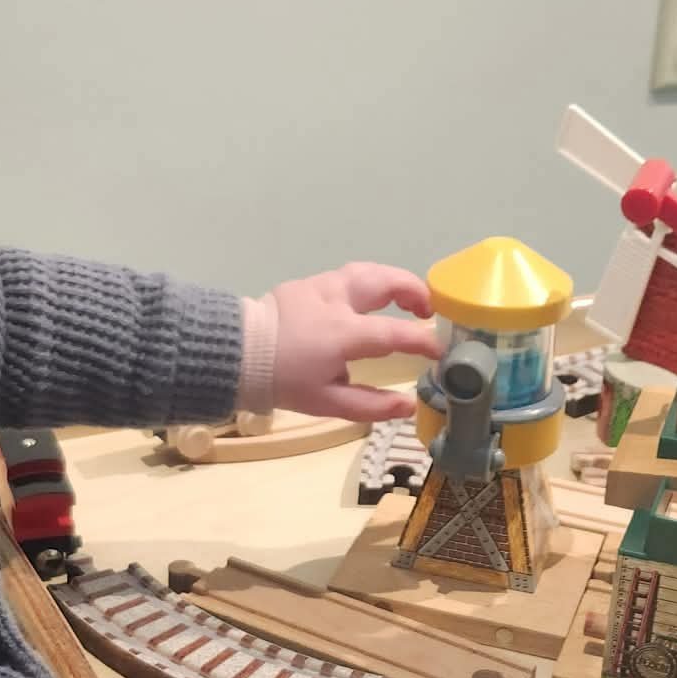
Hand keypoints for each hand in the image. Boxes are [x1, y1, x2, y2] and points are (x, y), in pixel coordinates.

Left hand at [268, 263, 440, 422]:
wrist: (235, 355)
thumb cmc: (283, 382)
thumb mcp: (327, 403)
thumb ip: (371, 406)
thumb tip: (408, 406)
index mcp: (343, 333)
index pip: (396, 333)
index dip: (423, 341)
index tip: (440, 351)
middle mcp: (337, 301)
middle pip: (386, 281)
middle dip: (416, 292)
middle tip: (430, 310)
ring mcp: (320, 286)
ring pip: (368, 271)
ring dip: (394, 282)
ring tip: (406, 300)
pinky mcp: (307, 282)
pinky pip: (347, 277)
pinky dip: (368, 284)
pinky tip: (369, 301)